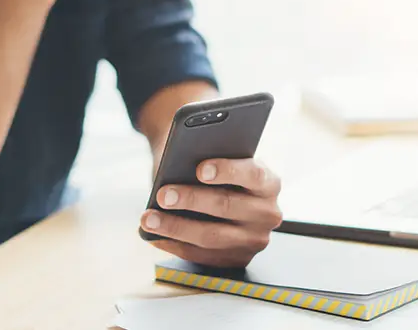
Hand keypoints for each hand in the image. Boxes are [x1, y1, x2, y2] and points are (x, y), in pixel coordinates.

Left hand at [141, 159, 282, 267]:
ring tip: (149, 218)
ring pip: (212, 236)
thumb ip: (207, 159)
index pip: (253, 175)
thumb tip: (177, 168)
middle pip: (228, 206)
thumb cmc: (216, 171)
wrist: (224, 192)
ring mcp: (254, 240)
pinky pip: (203, 256)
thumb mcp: (218, 159)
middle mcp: (267, 213)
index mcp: (269, 183)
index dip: (227, 171)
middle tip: (163, 194)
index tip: (200, 169)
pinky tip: (154, 236)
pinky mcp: (237, 259)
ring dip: (176, 227)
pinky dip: (175, 245)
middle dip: (191, 200)